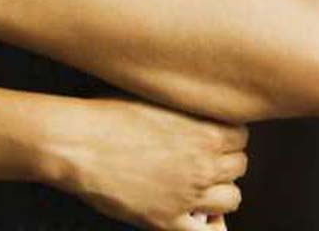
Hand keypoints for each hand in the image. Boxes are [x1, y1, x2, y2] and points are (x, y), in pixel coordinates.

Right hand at [42, 97, 247, 229]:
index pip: (241, 136)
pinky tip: (192, 216)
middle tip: (201, 160)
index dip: (225, 137)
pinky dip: (205, 226)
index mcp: (203, 130)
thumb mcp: (153, 100)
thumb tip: (193, 118)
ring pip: (232, 198)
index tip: (211, 138)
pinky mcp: (168, 219)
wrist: (78, 143)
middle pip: (239, 166)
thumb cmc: (106, 115)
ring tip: (198, 186)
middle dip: (223, 162)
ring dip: (218, 192)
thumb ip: (183, 113)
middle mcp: (203, 164)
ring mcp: (188, 194)